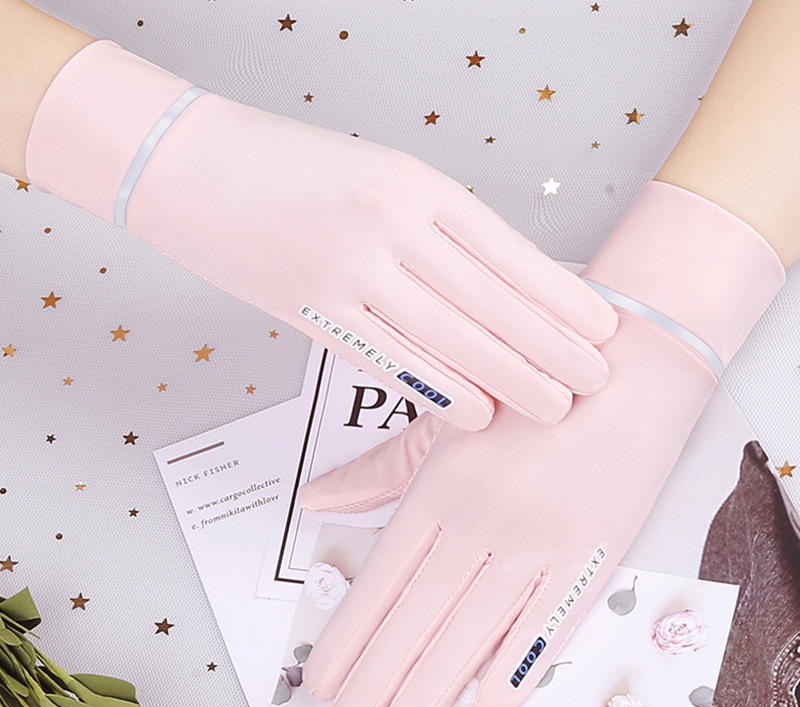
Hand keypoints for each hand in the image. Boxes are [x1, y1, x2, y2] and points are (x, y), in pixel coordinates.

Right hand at [24, 39, 616, 430]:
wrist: (192, 165)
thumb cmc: (286, 169)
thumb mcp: (377, 178)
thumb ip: (432, 230)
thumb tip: (492, 287)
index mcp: (414, 183)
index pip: (507, 251)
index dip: (559, 296)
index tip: (598, 327)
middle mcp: (389, 224)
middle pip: (489, 299)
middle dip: (549, 346)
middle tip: (594, 380)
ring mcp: (349, 268)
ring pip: (449, 334)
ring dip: (509, 375)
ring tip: (554, 404)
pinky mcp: (313, 308)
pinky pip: (390, 358)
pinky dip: (440, 388)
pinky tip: (477, 411)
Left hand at [297, 180, 784, 706]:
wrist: (628, 366)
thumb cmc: (528, 388)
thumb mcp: (445, 420)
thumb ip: (380, 469)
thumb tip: (316, 500)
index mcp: (442, 485)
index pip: (383, 578)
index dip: (349, 635)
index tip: (322, 677)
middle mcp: (484, 520)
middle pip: (419, 615)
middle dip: (376, 679)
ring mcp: (542, 541)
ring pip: (474, 630)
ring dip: (431, 686)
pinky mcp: (595, 554)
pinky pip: (550, 623)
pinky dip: (517, 668)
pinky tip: (484, 706)